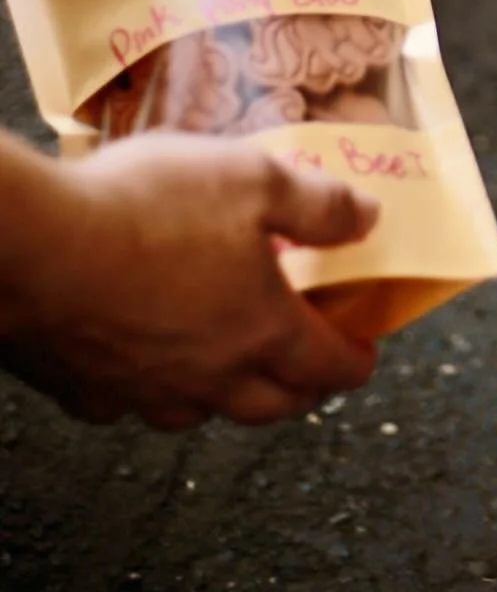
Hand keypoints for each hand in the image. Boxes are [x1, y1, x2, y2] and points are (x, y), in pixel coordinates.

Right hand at [0, 133, 378, 428]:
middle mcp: (208, 376)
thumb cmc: (143, 209)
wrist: (29, 248)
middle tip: (311, 372)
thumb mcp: (255, 179)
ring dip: (229, 396)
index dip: (355, 360)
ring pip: (202, 412)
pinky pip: (131, 404)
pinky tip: (144, 362)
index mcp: (261, 329)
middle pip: (272, 406)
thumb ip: (318, 205)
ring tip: (233, 368)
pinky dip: (150, 388)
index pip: (328, 365)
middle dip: (302, 390)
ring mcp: (143, 391)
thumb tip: (367, 220)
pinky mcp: (84, 390)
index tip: (363, 354)